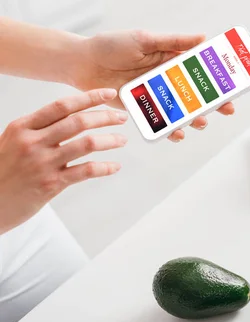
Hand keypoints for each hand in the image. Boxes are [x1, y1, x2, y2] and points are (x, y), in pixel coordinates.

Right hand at [0, 88, 126, 234]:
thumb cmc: (3, 172)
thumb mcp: (13, 142)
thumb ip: (39, 130)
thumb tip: (70, 119)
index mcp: (23, 127)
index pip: (62, 106)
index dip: (89, 98)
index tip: (108, 94)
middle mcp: (33, 142)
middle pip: (78, 122)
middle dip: (105, 117)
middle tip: (121, 118)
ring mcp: (43, 163)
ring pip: (86, 144)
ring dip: (110, 140)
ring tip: (121, 140)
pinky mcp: (51, 183)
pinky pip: (86, 171)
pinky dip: (105, 167)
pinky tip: (115, 166)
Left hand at [71, 30, 234, 141]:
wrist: (82, 64)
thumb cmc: (111, 46)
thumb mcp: (144, 39)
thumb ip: (173, 41)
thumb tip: (202, 38)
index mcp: (170, 59)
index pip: (200, 69)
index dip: (217, 77)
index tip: (232, 84)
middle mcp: (166, 78)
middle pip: (196, 93)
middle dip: (213, 103)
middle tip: (227, 109)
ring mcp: (156, 94)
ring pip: (182, 110)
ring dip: (194, 118)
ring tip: (201, 123)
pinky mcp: (143, 108)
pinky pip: (161, 121)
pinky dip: (171, 129)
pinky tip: (178, 134)